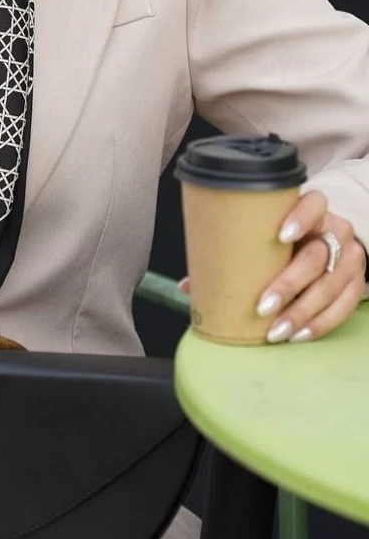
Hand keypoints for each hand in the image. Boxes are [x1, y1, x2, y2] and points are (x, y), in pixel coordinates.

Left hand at [178, 191, 366, 343]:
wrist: (324, 241)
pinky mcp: (357, 282)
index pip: (314, 204)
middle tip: (263, 306)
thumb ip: (231, 255)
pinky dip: (320, 323)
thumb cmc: (284, 240)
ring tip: (276, 330)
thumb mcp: (263, 238)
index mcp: (311, 212)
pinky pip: (345, 305)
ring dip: (302, 311)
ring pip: (331, 285)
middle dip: (289, 284)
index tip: (281, 236)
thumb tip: (187, 286)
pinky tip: (298, 334)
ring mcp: (349, 257)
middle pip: (318, 256)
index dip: (301, 217)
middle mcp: (334, 231)